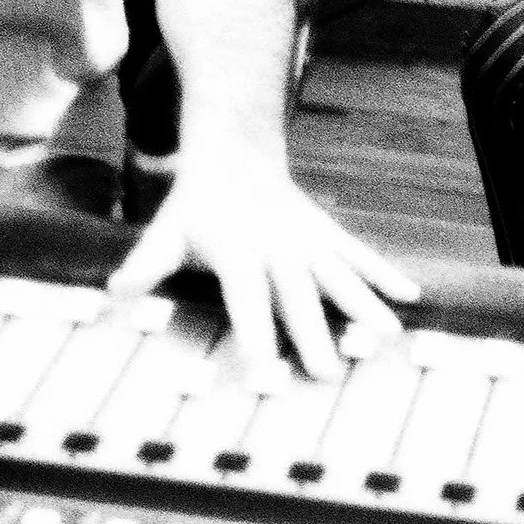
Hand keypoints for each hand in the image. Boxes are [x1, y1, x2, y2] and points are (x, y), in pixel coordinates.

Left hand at [105, 142, 418, 381]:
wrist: (236, 152)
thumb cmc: (197, 205)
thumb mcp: (167, 230)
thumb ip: (146, 263)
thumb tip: (113, 291)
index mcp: (238, 252)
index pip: (246, 298)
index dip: (252, 332)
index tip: (261, 368)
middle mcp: (278, 248)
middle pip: (297, 296)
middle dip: (312, 333)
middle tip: (327, 372)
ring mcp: (308, 240)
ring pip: (339, 275)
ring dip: (364, 304)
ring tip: (387, 335)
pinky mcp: (327, 234)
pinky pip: (360, 255)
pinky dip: (385, 274)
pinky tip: (410, 297)